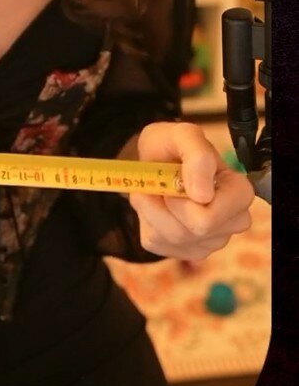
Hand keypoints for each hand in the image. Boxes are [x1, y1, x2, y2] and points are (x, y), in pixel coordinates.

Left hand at [130, 122, 254, 260]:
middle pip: (193, 231)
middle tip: (164, 184)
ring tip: (158, 190)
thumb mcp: (183, 135)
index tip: (176, 176)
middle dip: (167, 204)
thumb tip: (203, 196)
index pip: (212, 217)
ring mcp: (210, 240)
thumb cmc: (173, 146)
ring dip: (152, 210)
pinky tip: (157, 205)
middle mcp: (231, 221)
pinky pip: (157, 243)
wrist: (155, 159)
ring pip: (172, 238)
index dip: (185, 199)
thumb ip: (198, 156)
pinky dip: (147, 221)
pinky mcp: (185, 250)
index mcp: (238, 193)